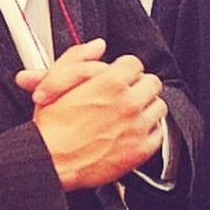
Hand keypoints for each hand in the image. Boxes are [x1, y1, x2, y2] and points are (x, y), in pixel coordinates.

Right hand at [21, 46, 166, 191]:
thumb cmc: (50, 127)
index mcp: (110, 83)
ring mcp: (137, 127)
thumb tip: (96, 47)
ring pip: (158, 106)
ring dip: (145, 107)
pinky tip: (132, 132)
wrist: (50, 163)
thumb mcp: (55, 81)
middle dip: (137, 86)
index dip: (123, 69)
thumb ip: (78, 58)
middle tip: (124, 93)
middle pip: (151, 82)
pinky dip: (148, 131)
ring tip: (128, 112)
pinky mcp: (140, 150)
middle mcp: (128, 103)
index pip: (134, 63)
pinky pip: (159, 133)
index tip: (117, 76)